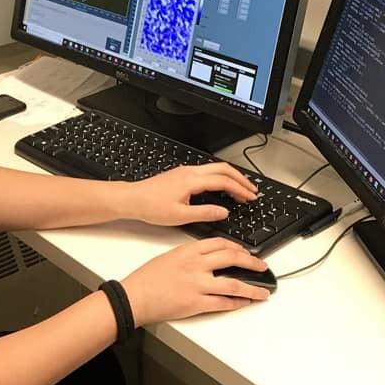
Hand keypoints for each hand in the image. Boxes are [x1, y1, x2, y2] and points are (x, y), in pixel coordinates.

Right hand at [121, 237, 270, 325]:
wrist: (134, 296)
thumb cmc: (146, 279)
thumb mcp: (168, 257)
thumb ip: (189, 256)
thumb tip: (207, 259)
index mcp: (189, 250)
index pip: (220, 243)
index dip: (237, 247)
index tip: (245, 251)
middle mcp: (196, 265)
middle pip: (232, 258)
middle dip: (252, 262)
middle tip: (262, 266)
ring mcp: (198, 284)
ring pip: (234, 284)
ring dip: (252, 288)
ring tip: (263, 291)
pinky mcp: (196, 303)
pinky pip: (223, 303)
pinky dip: (237, 303)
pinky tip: (245, 303)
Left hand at [127, 163, 257, 225]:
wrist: (132, 199)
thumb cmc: (151, 207)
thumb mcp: (180, 216)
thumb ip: (205, 213)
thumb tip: (224, 212)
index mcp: (191, 180)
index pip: (223, 181)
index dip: (239, 189)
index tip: (249, 197)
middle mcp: (189, 172)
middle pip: (223, 169)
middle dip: (240, 179)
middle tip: (252, 190)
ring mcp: (185, 171)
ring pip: (215, 168)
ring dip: (231, 176)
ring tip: (241, 188)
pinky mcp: (181, 174)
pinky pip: (207, 171)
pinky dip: (220, 177)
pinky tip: (222, 187)